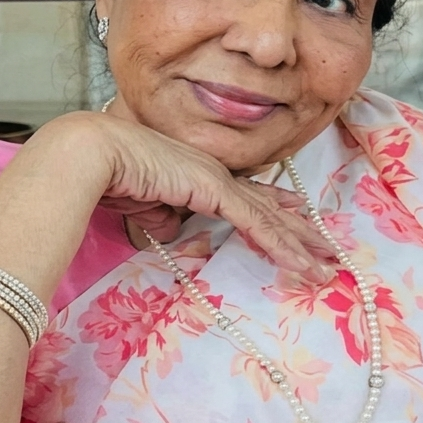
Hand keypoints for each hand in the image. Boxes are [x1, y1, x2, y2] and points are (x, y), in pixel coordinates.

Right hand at [88, 113, 335, 282]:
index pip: (248, 196)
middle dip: (300, 230)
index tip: (299, 217)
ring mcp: (219, 179)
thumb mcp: (148, 206)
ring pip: (270, 217)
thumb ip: (168, 218)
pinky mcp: (215, 190)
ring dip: (299, 245)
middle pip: (269, 206)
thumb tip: (178, 229)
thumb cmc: (112, 177)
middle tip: (328, 250)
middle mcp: (217, 173)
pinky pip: (256, 223)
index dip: (276, 208)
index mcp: (202, 175)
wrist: (95, 155)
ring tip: (325, 267)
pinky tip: (301, 262)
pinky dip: (281, 245)